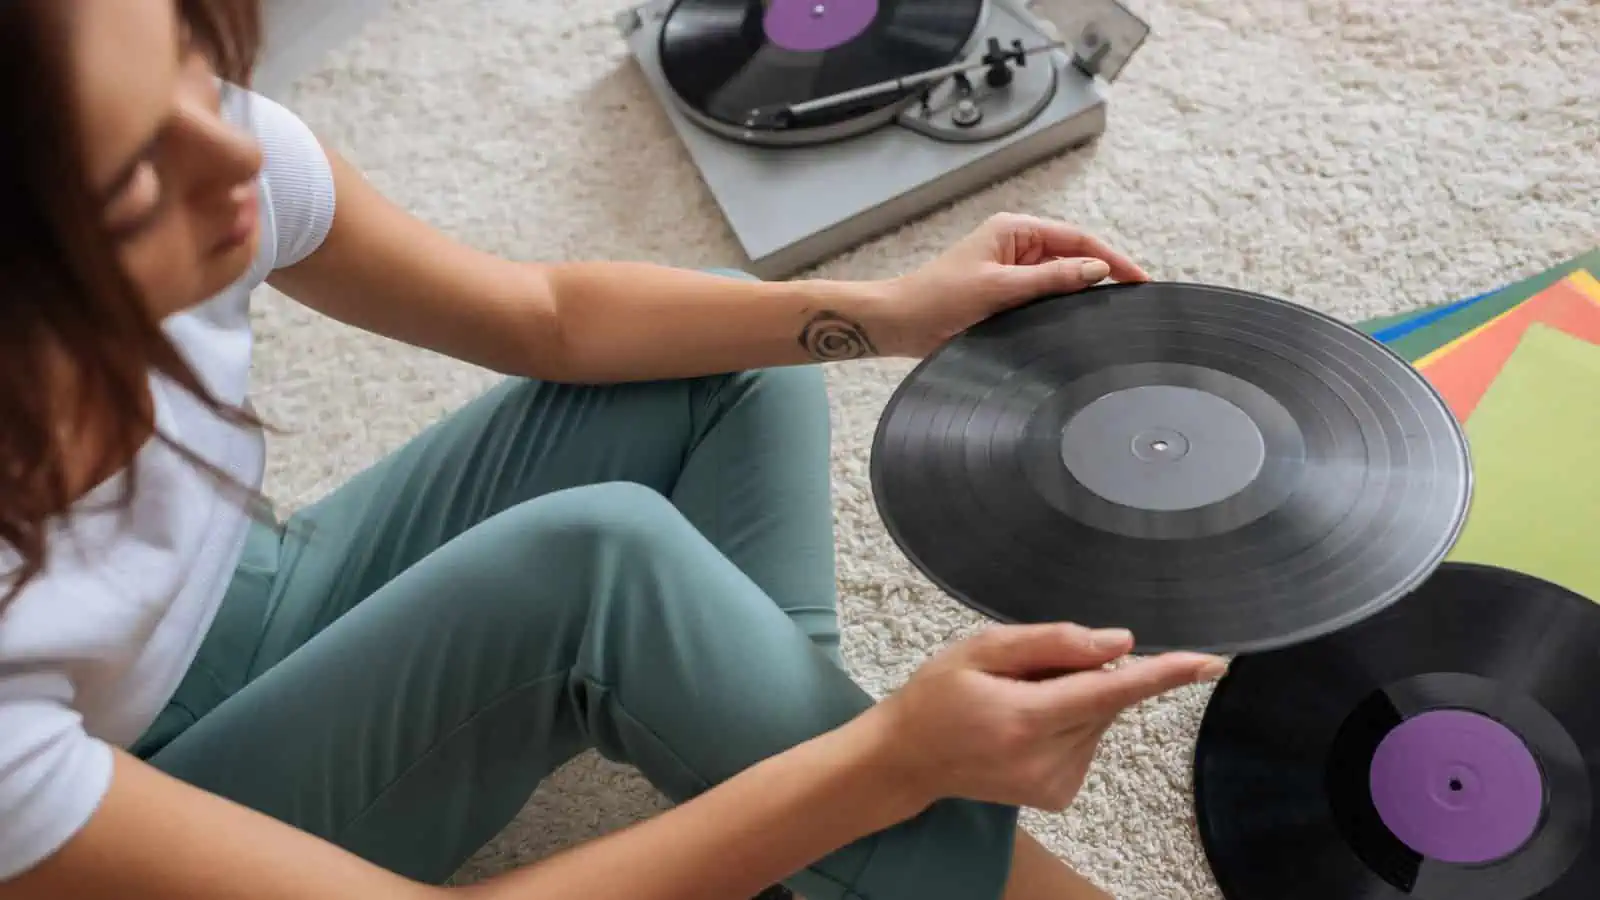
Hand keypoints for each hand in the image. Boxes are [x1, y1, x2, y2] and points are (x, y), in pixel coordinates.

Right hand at [857, 623, 1224, 811]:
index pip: (1109, 692)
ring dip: (1072, 697)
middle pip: (1103, 697)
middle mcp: (1047, 760)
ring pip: (1098, 717)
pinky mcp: (1060, 794)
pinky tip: (1025, 722)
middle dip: (1080, 671)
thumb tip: (1122, 644)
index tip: (1210, 663)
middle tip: (1024, 671)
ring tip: (1017, 699)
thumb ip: (1053, 643)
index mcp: (1025, 720)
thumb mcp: (981, 649)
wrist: (909, 759)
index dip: (1162, 675)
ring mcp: (1056, 784)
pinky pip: (1088, 738)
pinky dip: (1068, 721)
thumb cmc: (938, 695)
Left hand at [873, 213, 1150, 356]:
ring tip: (1114, 313)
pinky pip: (1044, 299)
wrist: (898, 324)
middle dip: (1103, 275)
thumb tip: (1097, 269)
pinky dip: (1062, 308)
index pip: (1077, 240)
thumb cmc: (938, 300)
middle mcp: (1016, 246)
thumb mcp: (999, 288)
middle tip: (1135, 300)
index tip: (1139, 279)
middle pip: (1073, 258)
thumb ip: (1050, 278)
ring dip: (1082, 294)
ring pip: (1060, 280)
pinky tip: (1078, 323)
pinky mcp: (1006, 296)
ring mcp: (1012, 272)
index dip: (1111, 258)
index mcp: (1015, 231)